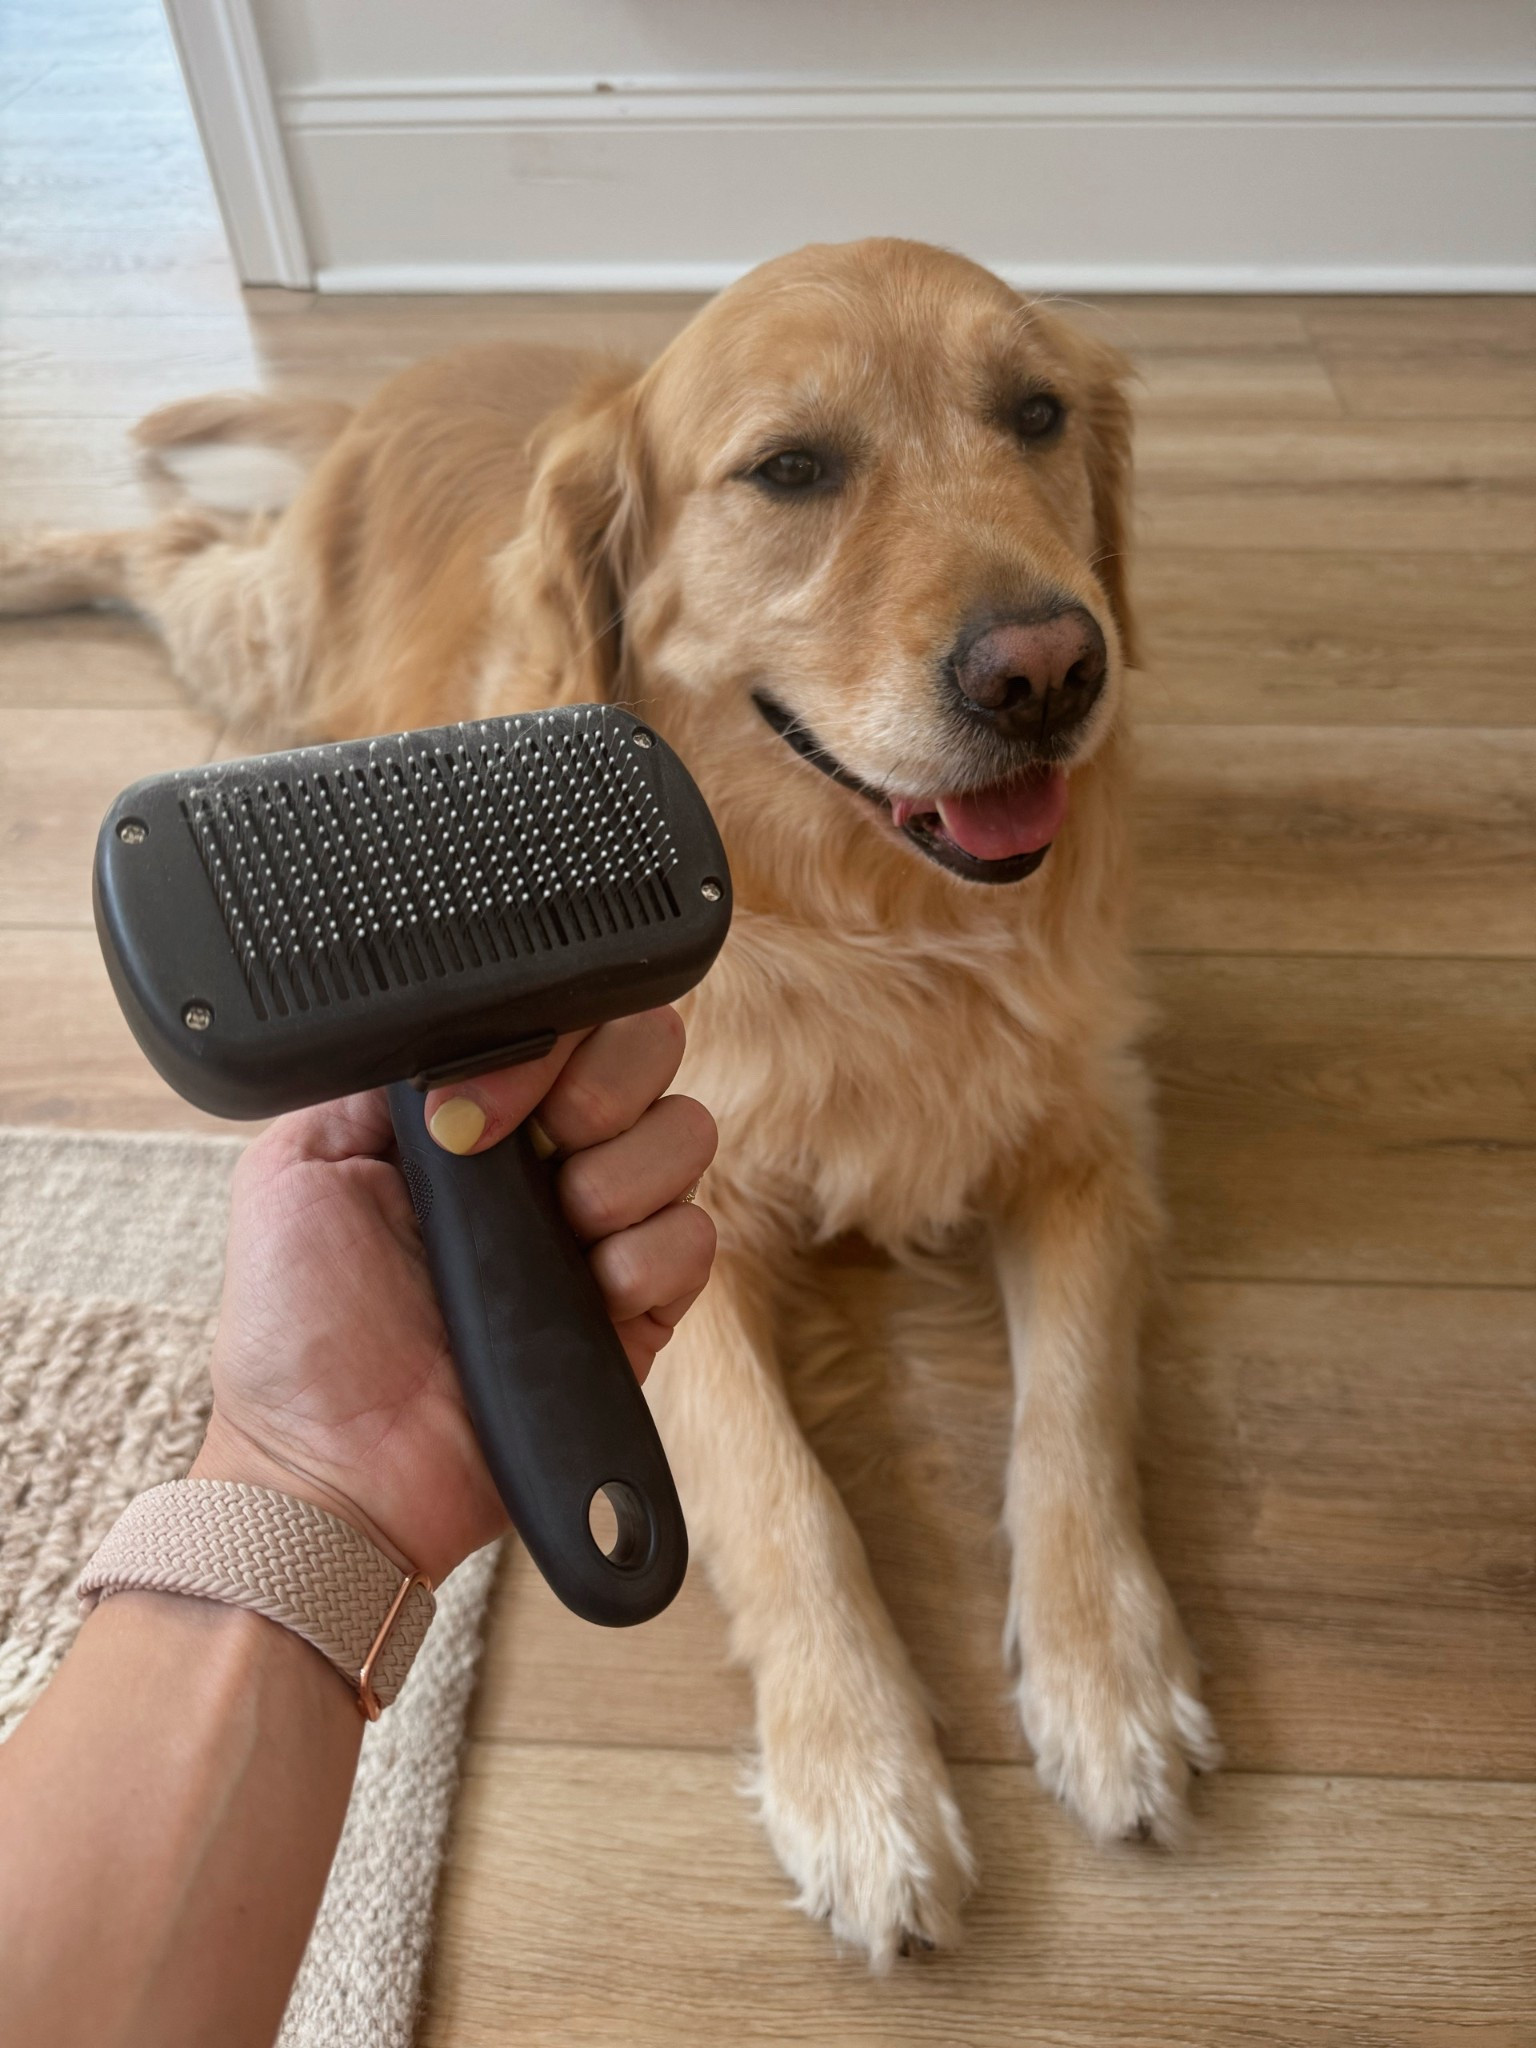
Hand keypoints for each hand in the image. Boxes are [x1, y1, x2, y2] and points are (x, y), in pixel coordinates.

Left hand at [192, 1009, 715, 1582]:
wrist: (334, 1469)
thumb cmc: (298, 1331)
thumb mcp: (297, 1165)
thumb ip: (375, 1076)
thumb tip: (455, 1027)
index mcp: (474, 1115)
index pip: (561, 1019)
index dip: (548, 1037)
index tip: (482, 1104)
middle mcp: (548, 1158)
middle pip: (647, 1051)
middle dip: (606, 1083)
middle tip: (546, 1143)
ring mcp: (600, 1230)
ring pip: (687, 1132)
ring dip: (626, 1172)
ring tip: (564, 1227)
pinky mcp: (640, 1308)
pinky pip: (697, 1239)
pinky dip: (648, 1257)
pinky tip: (590, 1290)